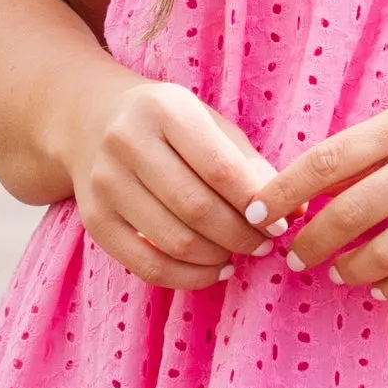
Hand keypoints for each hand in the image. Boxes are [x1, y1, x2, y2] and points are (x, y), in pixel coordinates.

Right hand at [69, 73, 286, 291]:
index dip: (256, 204)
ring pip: (174, 241)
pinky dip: (188, 277)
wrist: (91, 120)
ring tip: (238, 255)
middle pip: (197, 209)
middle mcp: (127, 142)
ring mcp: (104, 183)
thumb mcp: (210, 126)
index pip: (220, 168)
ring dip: (218, 258)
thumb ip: (250, 165)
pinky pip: (146, 265)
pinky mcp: (94, 220)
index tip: (280, 224)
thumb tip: (297, 210)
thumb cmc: (170, 126)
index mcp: (164, 109)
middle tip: (263, 246)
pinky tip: (213, 270)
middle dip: (240, 236)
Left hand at [244, 47, 387, 304]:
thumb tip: (320, 187)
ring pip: (383, 255)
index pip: (324, 163)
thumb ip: (380, 144)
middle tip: (294, 257)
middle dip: (308, 245)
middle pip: (344, 217)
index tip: (257, 214)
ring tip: (340, 273)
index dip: (282, 194)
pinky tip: (385, 289)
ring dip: (350, 271)